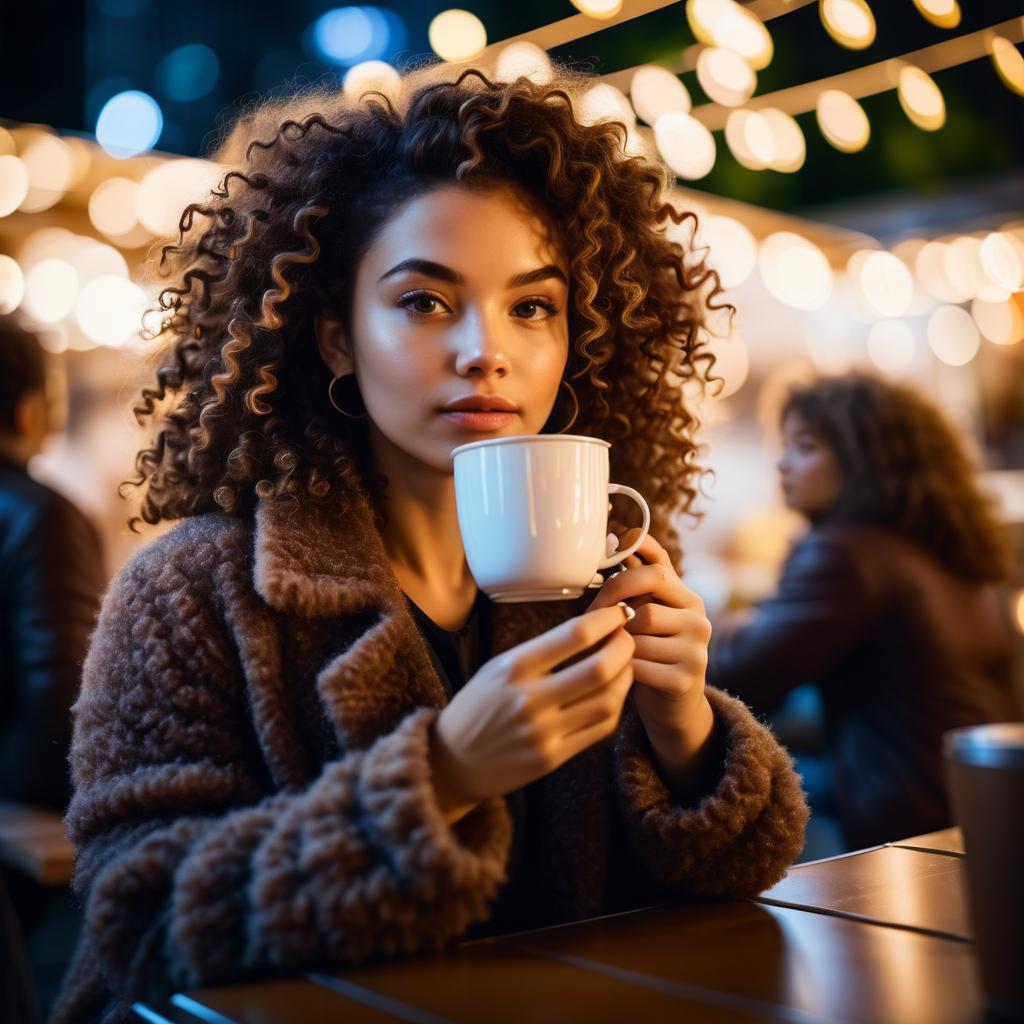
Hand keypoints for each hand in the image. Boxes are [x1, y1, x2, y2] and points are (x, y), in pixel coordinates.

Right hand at [429, 603, 634, 822]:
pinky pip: (600, 728)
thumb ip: (541, 651)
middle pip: (600, 668)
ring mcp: (543, 732)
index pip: (575, 635)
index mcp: (514, 667)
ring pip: (608, 700)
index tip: (619, 611)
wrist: (453, 760)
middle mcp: (530, 699)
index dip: (607, 619)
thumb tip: (591, 628)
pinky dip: (615, 706)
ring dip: (625, 677)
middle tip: (628, 637)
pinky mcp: (552, 758)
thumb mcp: (498, 667)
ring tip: (625, 664)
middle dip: (624, 647)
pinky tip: (613, 694)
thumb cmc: (479, 705)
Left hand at [587, 531, 712, 745]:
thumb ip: (641, 577)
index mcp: (689, 599)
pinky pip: (639, 665)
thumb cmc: (651, 652)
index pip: (657, 570)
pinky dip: (621, 668)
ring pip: (638, 637)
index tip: (601, 579)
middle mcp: (699, 621)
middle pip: (645, 605)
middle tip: (594, 624)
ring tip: (608, 650)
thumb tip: (623, 534)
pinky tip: (619, 671)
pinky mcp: (686, 680)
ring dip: (615, 644)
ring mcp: (697, 651)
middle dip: (613, 613)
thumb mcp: (650, 611)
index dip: (622, 575)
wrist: (672, 708)